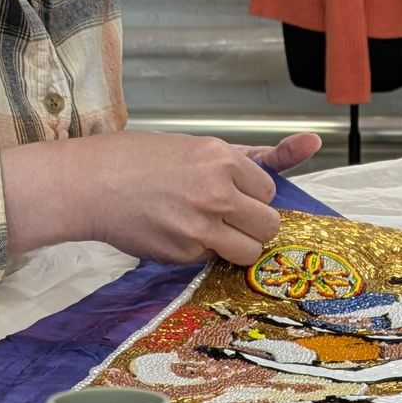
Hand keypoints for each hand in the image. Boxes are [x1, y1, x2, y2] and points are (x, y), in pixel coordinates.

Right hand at [1, 130, 310, 265]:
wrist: (88, 183)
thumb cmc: (139, 160)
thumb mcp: (198, 147)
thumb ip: (256, 156)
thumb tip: (313, 142)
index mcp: (222, 159)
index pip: (269, 193)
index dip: (250, 196)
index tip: (229, 193)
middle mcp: (217, 191)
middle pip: (268, 226)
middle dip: (251, 225)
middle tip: (222, 217)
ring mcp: (201, 226)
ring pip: (249, 251)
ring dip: (235, 245)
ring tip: (203, 229)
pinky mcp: (183, 252)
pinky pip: (212, 260)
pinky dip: (200, 252)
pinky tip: (173, 233)